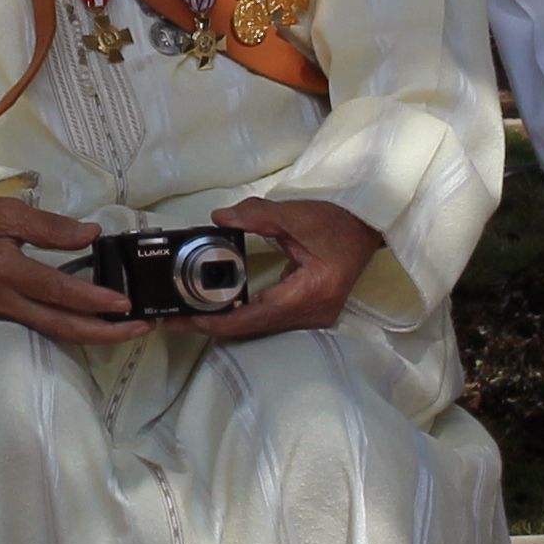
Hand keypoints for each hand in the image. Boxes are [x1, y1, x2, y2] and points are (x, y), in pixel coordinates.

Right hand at [0, 194, 145, 345]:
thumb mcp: (4, 212)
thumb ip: (49, 226)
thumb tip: (91, 234)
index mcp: (3, 271)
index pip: (58, 290)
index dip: (93, 299)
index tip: (124, 302)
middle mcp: (2, 300)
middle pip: (62, 326)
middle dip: (104, 332)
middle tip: (141, 328)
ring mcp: (0, 312)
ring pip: (53, 331)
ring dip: (92, 334)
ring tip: (126, 328)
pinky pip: (41, 326)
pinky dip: (71, 326)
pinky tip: (91, 321)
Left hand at [178, 195, 383, 344]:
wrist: (369, 228)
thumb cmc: (338, 222)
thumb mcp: (296, 214)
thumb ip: (256, 216)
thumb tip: (217, 218)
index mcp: (309, 294)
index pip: (253, 318)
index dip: (216, 321)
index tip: (185, 318)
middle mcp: (311, 315)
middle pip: (253, 328)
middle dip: (212, 324)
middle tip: (174, 318)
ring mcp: (312, 318)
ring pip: (259, 328)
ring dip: (225, 323)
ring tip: (188, 314)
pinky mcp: (308, 313)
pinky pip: (269, 321)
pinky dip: (242, 316)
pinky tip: (218, 308)